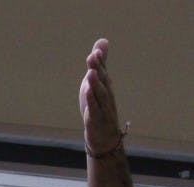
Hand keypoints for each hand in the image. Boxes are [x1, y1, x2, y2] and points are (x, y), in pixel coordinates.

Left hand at [78, 38, 123, 155]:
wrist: (105, 137)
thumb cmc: (100, 107)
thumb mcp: (98, 84)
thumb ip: (100, 64)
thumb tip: (102, 41)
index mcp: (105, 87)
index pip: (102, 72)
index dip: (99, 61)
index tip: (96, 50)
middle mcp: (106, 97)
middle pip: (102, 81)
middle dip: (98, 68)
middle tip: (92, 56)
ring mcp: (103, 110)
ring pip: (100, 96)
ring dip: (95, 84)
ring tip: (90, 73)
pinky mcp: (96, 122)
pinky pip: (94, 112)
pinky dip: (92, 103)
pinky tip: (87, 95)